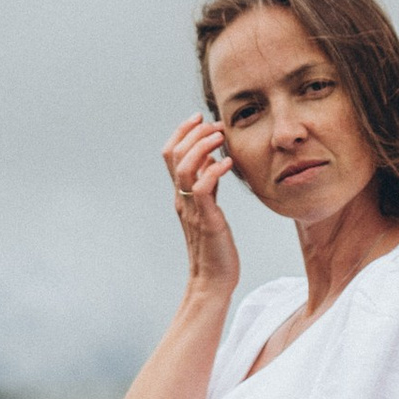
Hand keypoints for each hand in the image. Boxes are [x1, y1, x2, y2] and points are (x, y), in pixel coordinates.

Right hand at [163, 114, 238, 295]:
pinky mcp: (206, 220)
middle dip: (193, 132)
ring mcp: (192, 210)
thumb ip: (208, 184)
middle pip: (174, 155)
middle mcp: (182, 199)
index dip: (181, 131)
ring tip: (220, 136)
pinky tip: (228, 164)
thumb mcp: (211, 208)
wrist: (213, 280)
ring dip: (202, 146)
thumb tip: (211, 158)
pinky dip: (215, 171)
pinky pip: (204, 189)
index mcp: (181, 195)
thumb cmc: (216, 247)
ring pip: (185, 168)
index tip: (200, 118)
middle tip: (215, 124)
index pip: (170, 154)